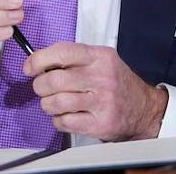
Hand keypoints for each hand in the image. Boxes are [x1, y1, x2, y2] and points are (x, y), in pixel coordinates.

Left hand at [25, 42, 168, 140]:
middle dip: (40, 85)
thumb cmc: (117, 83)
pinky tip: (65, 115)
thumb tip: (39, 60)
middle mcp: (101, 78)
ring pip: (56, 102)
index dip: (39, 59)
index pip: (62, 52)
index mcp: (99, 57)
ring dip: (47, 104)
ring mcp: (101, 102)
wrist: (145, 109)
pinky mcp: (99, 123)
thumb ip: (73, 58)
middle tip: (42, 88)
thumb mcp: (101, 60)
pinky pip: (64, 122)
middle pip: (54, 80)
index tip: (30, 67)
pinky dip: (58, 120)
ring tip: (52, 102)